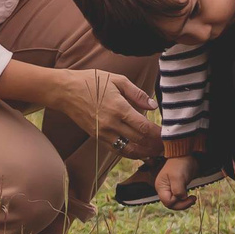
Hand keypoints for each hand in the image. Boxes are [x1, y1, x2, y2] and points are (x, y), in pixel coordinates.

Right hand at [47, 67, 161, 156]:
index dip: (158, 134)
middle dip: (155, 145)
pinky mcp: (97, 138)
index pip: (144, 127)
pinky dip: (131, 154)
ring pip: (129, 150)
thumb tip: (153, 106)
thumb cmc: (92, 81)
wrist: (65, 91)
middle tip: (168, 146)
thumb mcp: (117, 79)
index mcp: (119, 108)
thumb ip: (137, 93)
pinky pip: (117, 150)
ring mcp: (103, 133)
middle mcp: (111, 124)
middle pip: (139, 141)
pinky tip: (140, 152)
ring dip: (145, 153)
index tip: (168, 135)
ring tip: (157, 152)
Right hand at [155, 155, 197, 210]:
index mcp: (161, 187)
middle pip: (171, 204)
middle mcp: (164, 189)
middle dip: (182, 204)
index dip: (177, 202)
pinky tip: (191, 197)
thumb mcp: (178, 177)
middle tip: (192, 200)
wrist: (186, 155)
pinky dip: (186, 200)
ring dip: (185, 203)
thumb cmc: (180, 164)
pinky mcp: (178, 187)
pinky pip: (180, 198)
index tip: (186, 195)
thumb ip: (178, 190)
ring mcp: (171, 188)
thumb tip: (181, 199)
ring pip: (176, 202)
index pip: (167, 202)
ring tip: (193, 199)